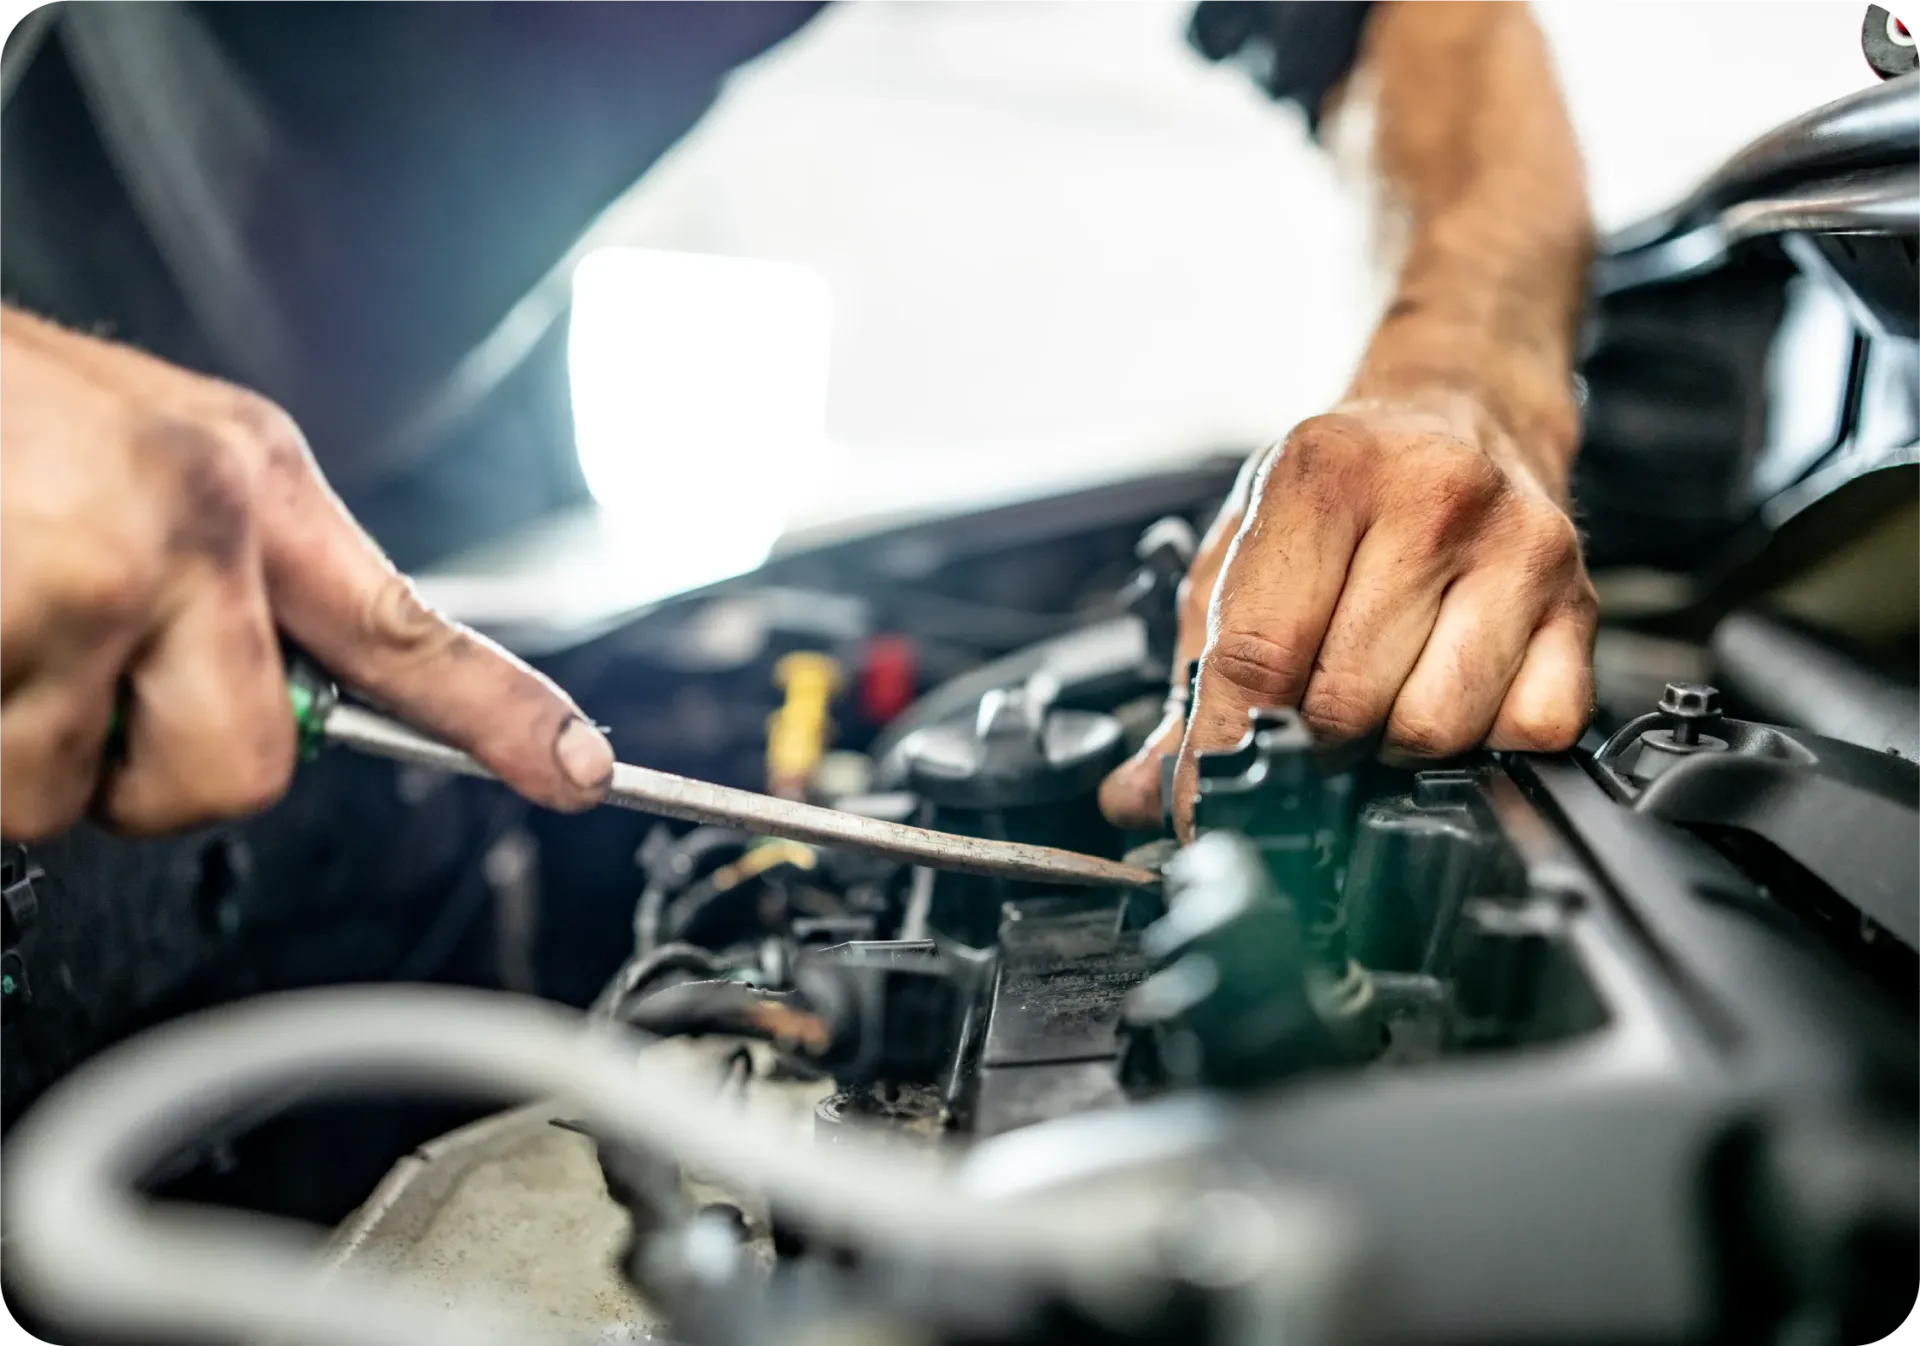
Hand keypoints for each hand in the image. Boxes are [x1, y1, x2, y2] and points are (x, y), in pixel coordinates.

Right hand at [0, 309, 613, 839]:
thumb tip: (302, 690)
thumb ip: (241, 570)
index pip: (400, 625)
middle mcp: (188, 535)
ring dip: (26, 747)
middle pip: (242, 773)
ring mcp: (84, 593)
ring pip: (79, 796)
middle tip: (79, 681)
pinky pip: (1, 791)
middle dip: (152, 767)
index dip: (502, 713)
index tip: (580, 771)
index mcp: (241, 483)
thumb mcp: (149, 445)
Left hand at [1100, 394, 1596, 835]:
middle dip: (1313, 736)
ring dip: (1394, 741)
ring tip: (1380, 692)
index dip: (1226, 743)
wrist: (1462, 409)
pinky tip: (1454, 688)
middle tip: (1309, 709)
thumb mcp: (1241, 552)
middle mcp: (1432, 497)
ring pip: (1435, 729)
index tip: (1204, 791)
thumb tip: (1142, 795)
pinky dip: (1483, 740)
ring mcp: (1519, 548)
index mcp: (1324, 474)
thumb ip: (1190, 681)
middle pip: (1346, 705)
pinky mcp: (1582, 601)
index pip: (1260, 655)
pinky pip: (1528, 731)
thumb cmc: (1344, 487)